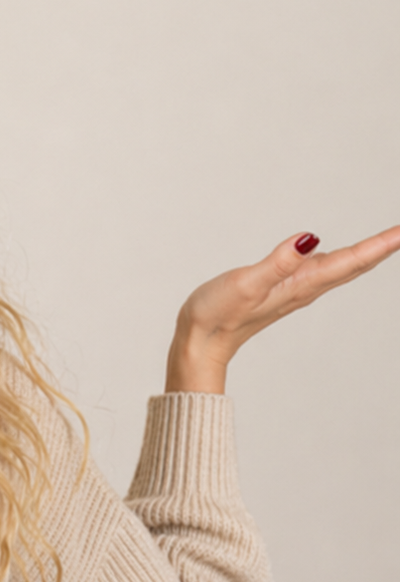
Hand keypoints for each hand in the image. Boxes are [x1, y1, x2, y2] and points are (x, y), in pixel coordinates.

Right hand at [166, 225, 399, 393]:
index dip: (382, 243)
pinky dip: (341, 260)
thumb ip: (278, 262)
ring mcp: (294, 291)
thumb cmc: (217, 314)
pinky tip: (338, 255)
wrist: (200, 342)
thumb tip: (310, 239)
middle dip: (384, 247)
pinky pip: (323, 272)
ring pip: (342, 269)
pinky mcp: (281, 291)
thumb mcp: (245, 283)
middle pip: (355, 265)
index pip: (352, 260)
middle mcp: (304, 288)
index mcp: (301, 284)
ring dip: (367, 253)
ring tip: (388, 239)